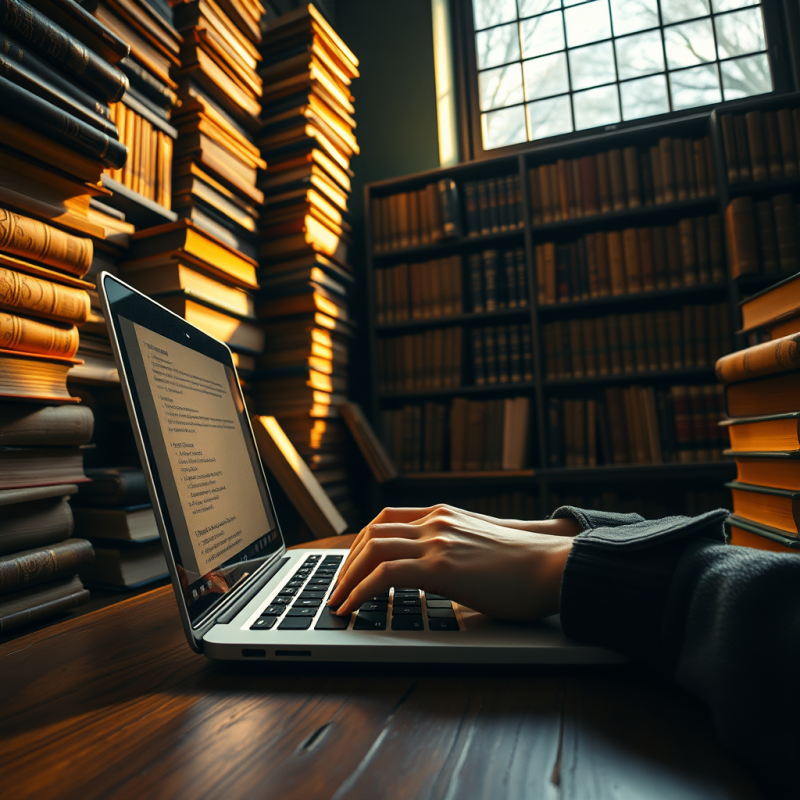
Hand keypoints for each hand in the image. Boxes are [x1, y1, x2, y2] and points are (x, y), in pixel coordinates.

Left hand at [327, 504, 578, 620]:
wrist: (557, 566)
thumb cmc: (527, 567)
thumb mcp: (481, 548)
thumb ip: (453, 551)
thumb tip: (433, 575)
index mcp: (444, 515)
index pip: (386, 518)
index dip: (360, 542)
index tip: (349, 565)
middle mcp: (436, 521)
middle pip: (371, 531)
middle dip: (346, 561)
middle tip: (336, 587)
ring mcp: (438, 540)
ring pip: (372, 549)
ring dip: (347, 576)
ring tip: (338, 601)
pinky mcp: (442, 566)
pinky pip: (385, 573)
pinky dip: (361, 589)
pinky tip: (353, 606)